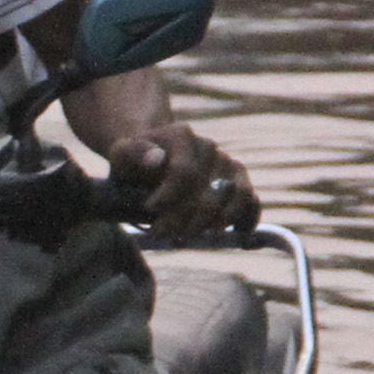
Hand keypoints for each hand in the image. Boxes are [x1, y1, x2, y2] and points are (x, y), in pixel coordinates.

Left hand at [108, 125, 256, 242]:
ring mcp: (227, 164)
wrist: (148, 164)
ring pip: (237, 196)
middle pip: (209, 191)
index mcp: (181, 135)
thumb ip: (131, 153)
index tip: (149, 208)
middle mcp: (209, 147)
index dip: (168, 196)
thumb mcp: (121, 156)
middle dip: (185, 218)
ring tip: (189, 236)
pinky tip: (238, 238)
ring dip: (214, 223)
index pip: (184, 171)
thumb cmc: (133, 164)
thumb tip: (157, 159)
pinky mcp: (238, 182)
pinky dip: (248, 220)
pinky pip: (252, 201)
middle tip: (162, 232)